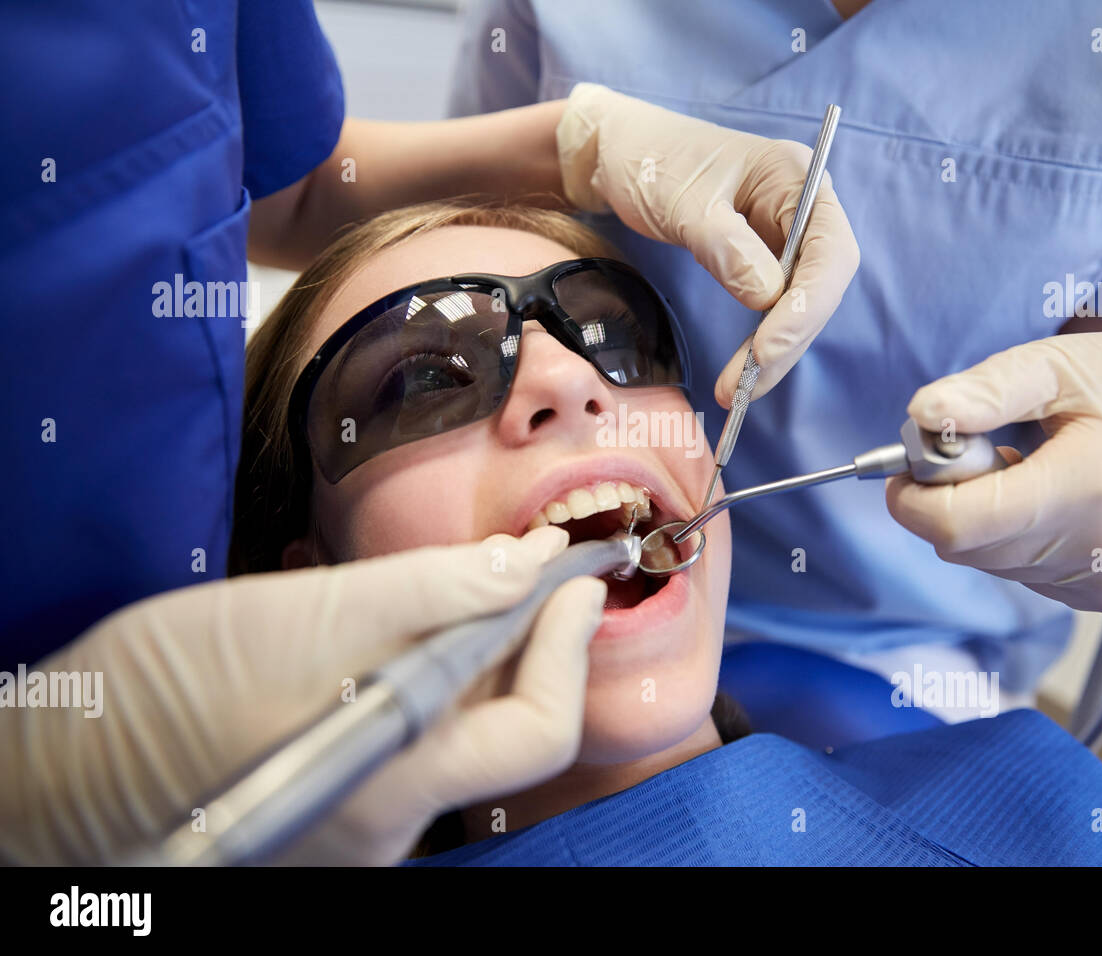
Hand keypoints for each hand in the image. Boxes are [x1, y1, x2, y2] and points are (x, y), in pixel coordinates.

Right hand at [0, 526, 605, 864]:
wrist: (59, 769)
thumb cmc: (164, 693)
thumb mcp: (305, 617)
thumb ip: (427, 592)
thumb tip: (519, 568)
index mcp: (394, 784)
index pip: (534, 726)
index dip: (567, 640)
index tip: (576, 571)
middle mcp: (391, 823)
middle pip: (508, 732)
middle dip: (537, 645)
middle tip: (543, 574)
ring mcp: (362, 822)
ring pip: (461, 731)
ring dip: (485, 655)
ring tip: (478, 589)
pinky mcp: (335, 803)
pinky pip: (417, 739)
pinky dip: (435, 677)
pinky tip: (414, 632)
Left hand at [556, 82, 859, 404]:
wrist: (621, 153)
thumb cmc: (651, 160)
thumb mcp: (683, 202)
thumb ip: (727, 247)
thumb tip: (767, 298)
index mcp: (796, 177)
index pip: (829, 250)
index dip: (807, 306)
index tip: (768, 349)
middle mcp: (801, 208)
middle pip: (820, 286)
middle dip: (788, 340)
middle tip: (746, 385)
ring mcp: (784, 237)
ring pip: (798, 306)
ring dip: (774, 353)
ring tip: (736, 391)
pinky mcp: (763, 261)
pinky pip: (773, 308)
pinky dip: (759, 344)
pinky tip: (741, 373)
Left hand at [885, 333, 1101, 613]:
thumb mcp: (1055, 365)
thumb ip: (984, 391)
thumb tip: (921, 414)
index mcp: (1088, 490)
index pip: (958, 525)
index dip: (913, 498)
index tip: (909, 464)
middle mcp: (1101, 551)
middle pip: (966, 546)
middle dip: (952, 497)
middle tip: (985, 448)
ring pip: (989, 563)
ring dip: (986, 517)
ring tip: (1029, 468)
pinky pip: (1021, 574)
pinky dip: (1015, 538)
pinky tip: (1050, 499)